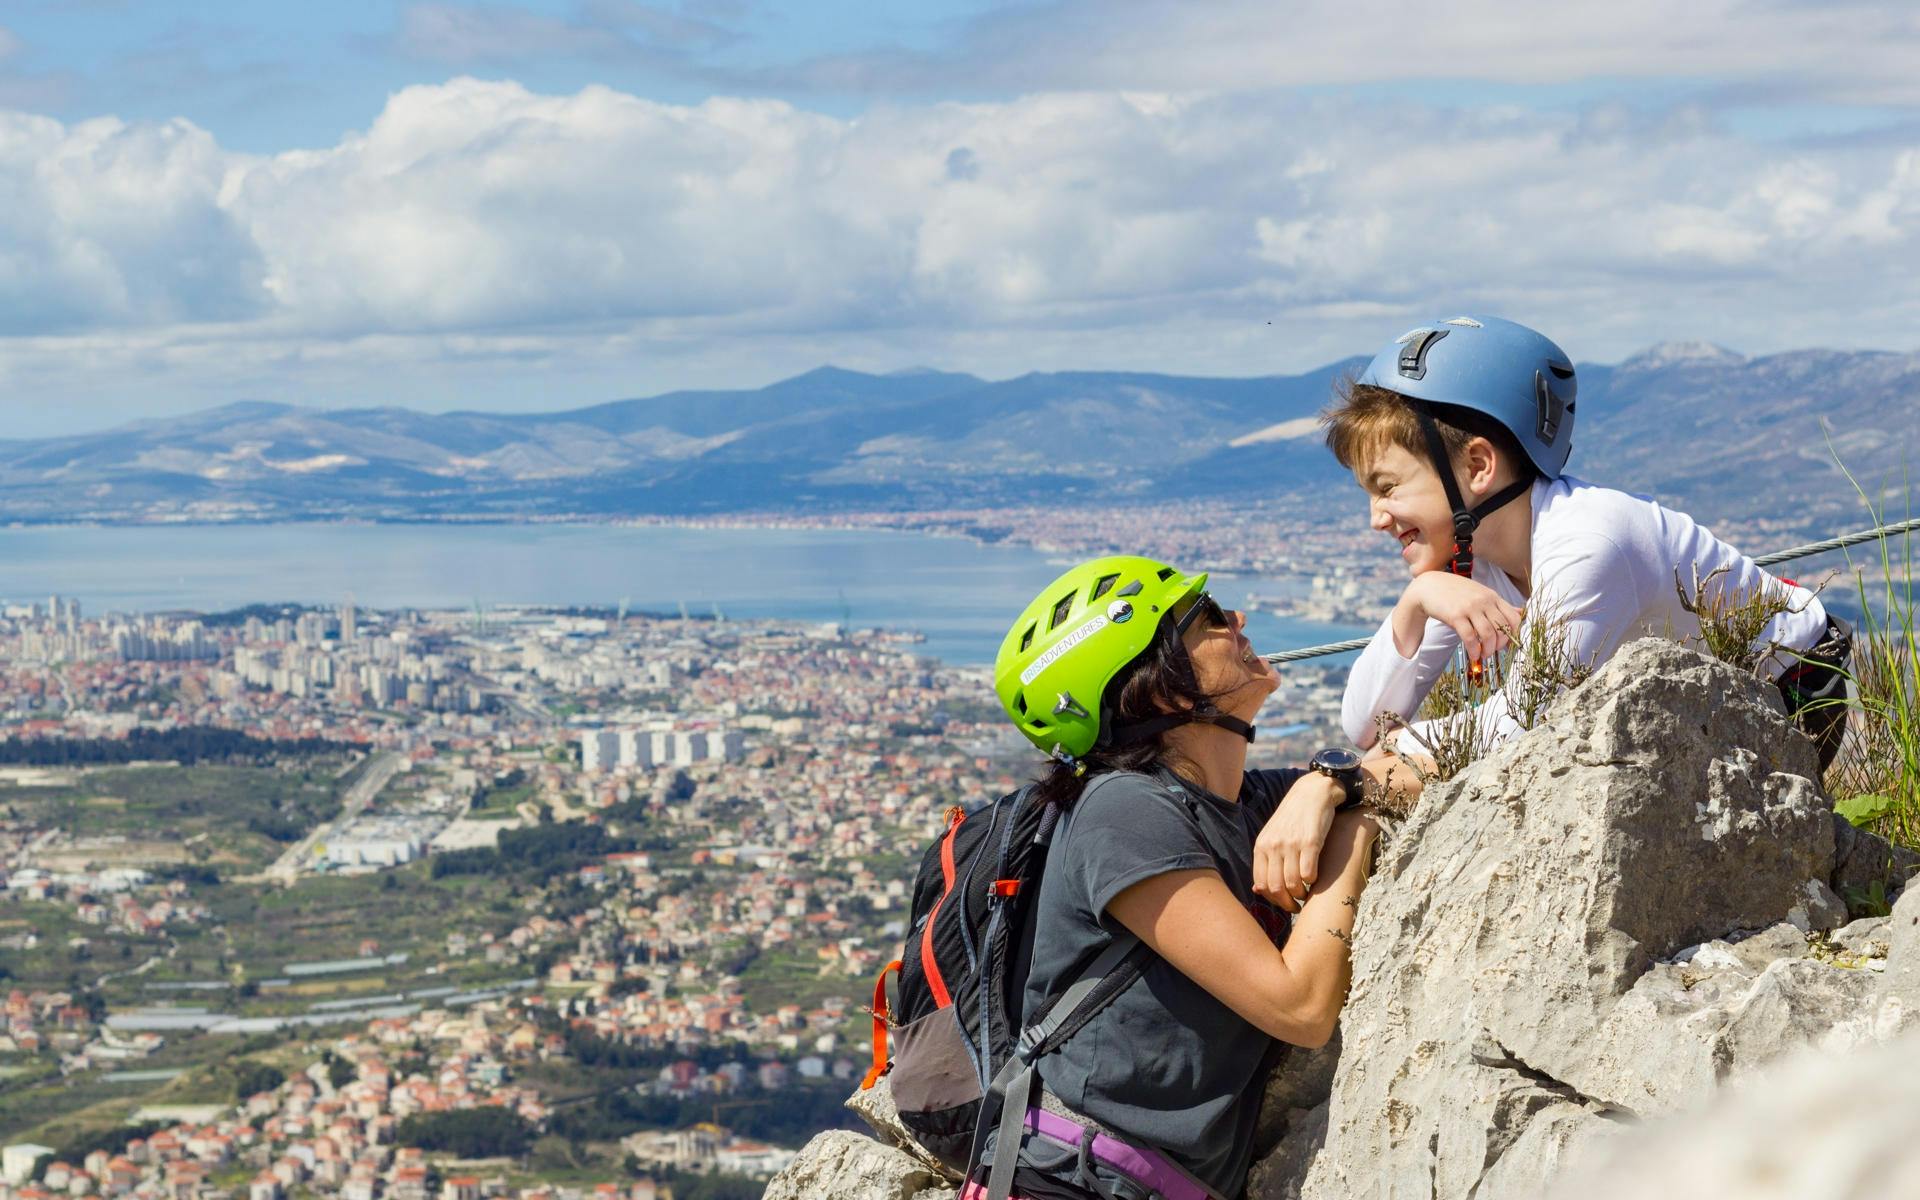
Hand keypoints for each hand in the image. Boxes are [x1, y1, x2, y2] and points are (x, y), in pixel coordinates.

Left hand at [1254, 773, 1342, 913]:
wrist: (1313, 793)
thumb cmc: (1293, 819)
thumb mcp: (1273, 837)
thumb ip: (1265, 861)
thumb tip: (1257, 891)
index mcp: (1262, 845)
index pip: (1260, 883)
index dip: (1272, 899)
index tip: (1282, 903)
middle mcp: (1274, 845)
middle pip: (1276, 887)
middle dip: (1286, 903)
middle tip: (1296, 906)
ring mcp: (1292, 844)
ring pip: (1292, 884)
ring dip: (1300, 895)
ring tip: (1306, 894)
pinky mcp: (1311, 842)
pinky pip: (1309, 873)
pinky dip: (1312, 882)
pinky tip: (1314, 879)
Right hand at [1397, 572, 1523, 662]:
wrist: (1428, 586)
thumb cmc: (1455, 591)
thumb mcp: (1480, 592)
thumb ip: (1498, 603)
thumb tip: (1520, 613)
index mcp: (1492, 596)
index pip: (1514, 618)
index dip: (1513, 634)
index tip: (1506, 643)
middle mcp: (1484, 601)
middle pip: (1502, 628)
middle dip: (1500, 645)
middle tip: (1493, 651)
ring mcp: (1470, 608)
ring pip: (1488, 634)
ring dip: (1488, 650)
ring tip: (1483, 655)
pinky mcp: (1455, 616)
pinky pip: (1470, 638)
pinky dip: (1474, 650)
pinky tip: (1473, 655)